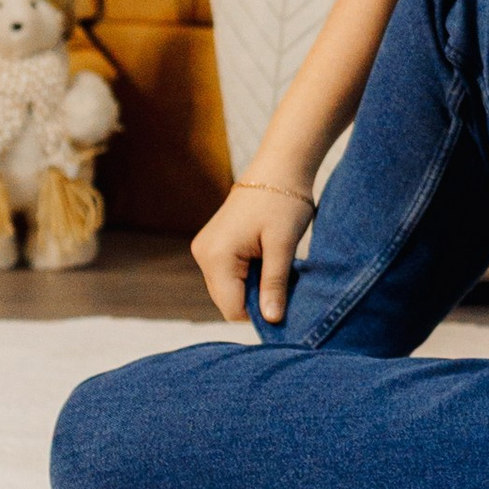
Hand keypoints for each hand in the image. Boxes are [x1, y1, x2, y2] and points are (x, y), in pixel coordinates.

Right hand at [192, 174, 315, 327]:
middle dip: (257, 299)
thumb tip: (271, 320)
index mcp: (216, 256)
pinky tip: (266, 259)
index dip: (260, 314)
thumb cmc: (284, 202)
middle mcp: (203, 255)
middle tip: (284, 281)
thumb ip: (274, 285)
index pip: (233, 309)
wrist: (278, 168)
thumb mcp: (283, 246)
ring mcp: (205, 249)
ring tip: (275, 265)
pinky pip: (229, 274)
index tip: (286, 304)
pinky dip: (248, 275)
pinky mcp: (212, 245)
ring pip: (229, 289)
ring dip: (253, 286)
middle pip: (228, 300)